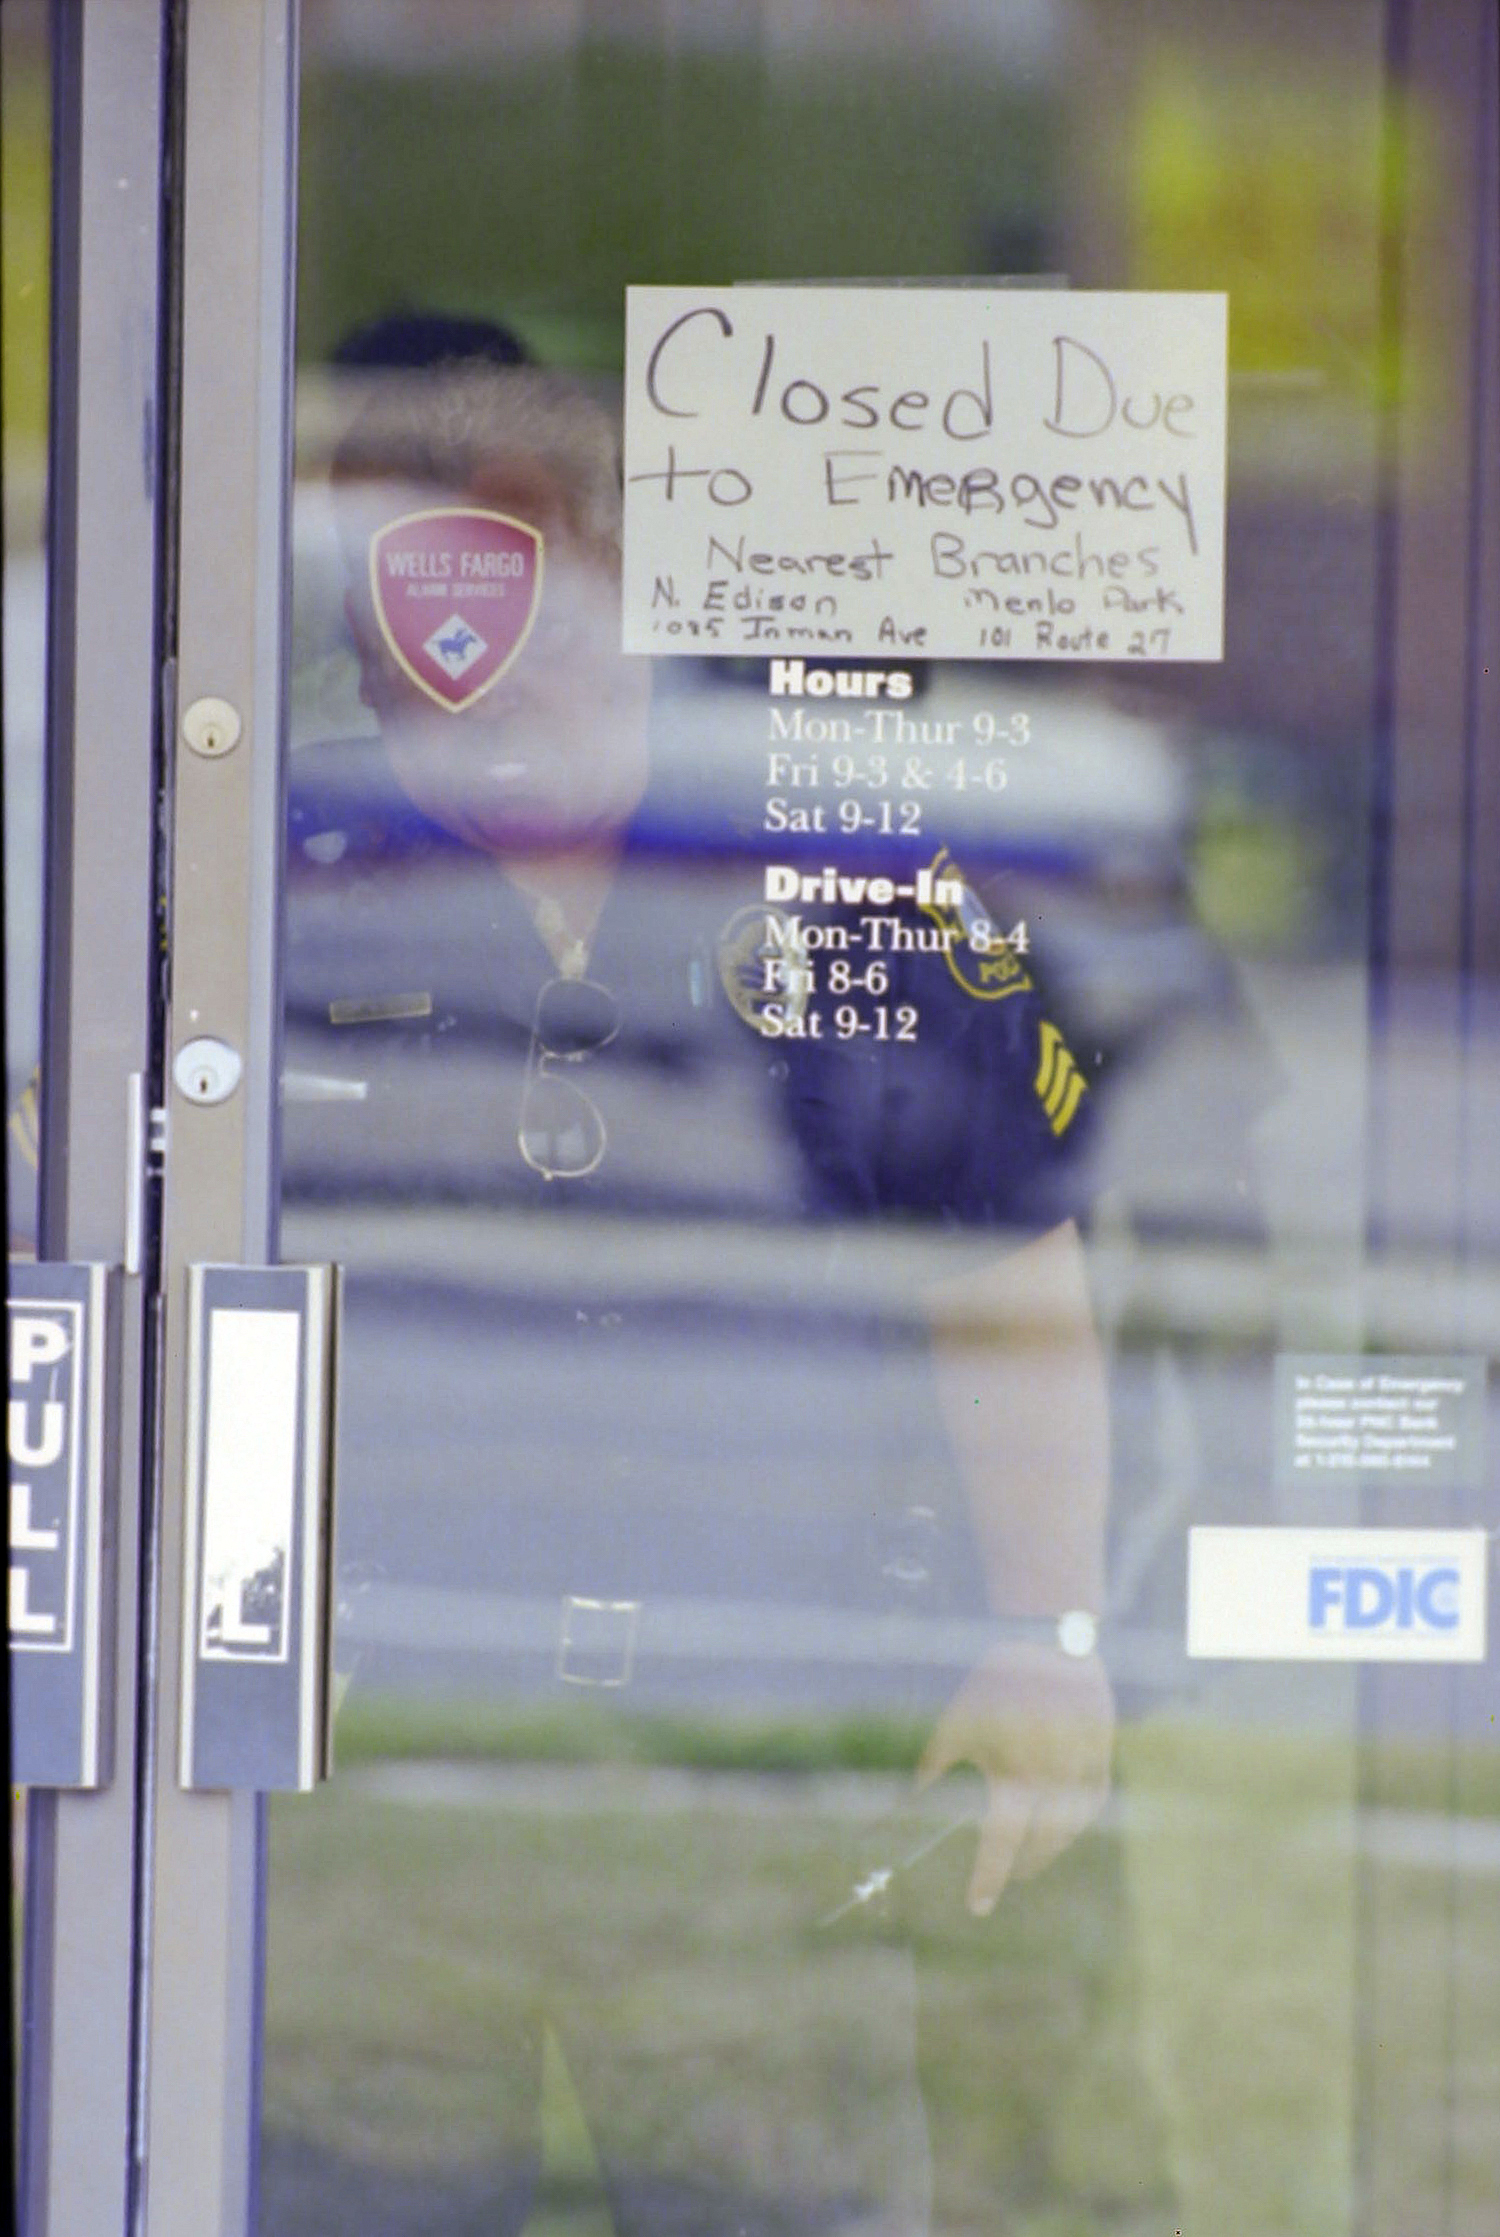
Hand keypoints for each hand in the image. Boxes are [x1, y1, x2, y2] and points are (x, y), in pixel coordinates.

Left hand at [917, 1640, 1114, 1916]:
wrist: (1048, 1644)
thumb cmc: (994, 1684)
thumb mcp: (956, 1723)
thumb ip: (935, 1764)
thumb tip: (912, 1798)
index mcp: (1014, 1774)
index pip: (1000, 1843)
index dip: (987, 1879)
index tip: (977, 1907)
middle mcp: (1053, 1779)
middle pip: (1040, 1844)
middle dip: (1022, 1866)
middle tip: (1007, 1876)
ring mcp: (1082, 1768)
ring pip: (1070, 1828)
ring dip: (1050, 1848)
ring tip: (1031, 1855)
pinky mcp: (1102, 1752)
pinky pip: (1093, 1801)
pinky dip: (1076, 1820)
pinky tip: (1062, 1825)